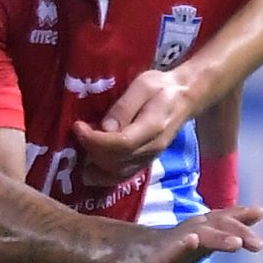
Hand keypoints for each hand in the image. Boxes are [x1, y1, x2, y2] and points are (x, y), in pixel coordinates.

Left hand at [73, 70, 195, 187]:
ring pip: (118, 174)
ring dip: (95, 167)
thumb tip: (105, 128)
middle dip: (91, 151)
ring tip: (80, 151)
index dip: (96, 140)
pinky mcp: (144, 162)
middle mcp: (152, 149)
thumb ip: (124, 107)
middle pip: (116, 162)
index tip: (78, 127)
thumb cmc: (161, 87)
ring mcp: (148, 158)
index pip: (121, 143)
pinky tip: (90, 167)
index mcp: (153, 127)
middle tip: (78, 134)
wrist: (184, 98)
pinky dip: (103, 176)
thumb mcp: (143, 85)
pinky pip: (122, 176)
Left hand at [126, 204, 262, 262]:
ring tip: (260, 222)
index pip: (187, 243)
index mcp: (171, 246)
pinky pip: (225, 218)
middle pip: (209, 232)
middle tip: (250, 244)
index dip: (196, 243)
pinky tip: (259, 211)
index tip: (213, 242)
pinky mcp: (207, 228)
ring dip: (240, 224)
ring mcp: (197, 228)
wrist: (142, 248)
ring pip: (220, 222)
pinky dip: (240, 214)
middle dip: (227, 236)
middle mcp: (186, 233)